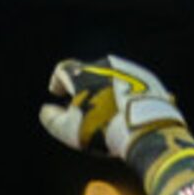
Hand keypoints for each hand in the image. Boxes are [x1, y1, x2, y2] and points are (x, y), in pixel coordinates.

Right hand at [39, 56, 182, 159]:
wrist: (144, 128)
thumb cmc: (100, 129)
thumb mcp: (66, 129)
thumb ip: (51, 118)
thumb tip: (46, 109)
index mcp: (82, 74)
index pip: (63, 69)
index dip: (57, 81)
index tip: (57, 93)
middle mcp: (105, 65)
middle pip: (88, 71)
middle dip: (82, 86)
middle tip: (82, 105)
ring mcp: (128, 68)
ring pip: (110, 75)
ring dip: (103, 87)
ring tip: (105, 109)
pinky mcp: (147, 76)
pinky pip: (129, 81)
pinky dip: (122, 91)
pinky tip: (123, 109)